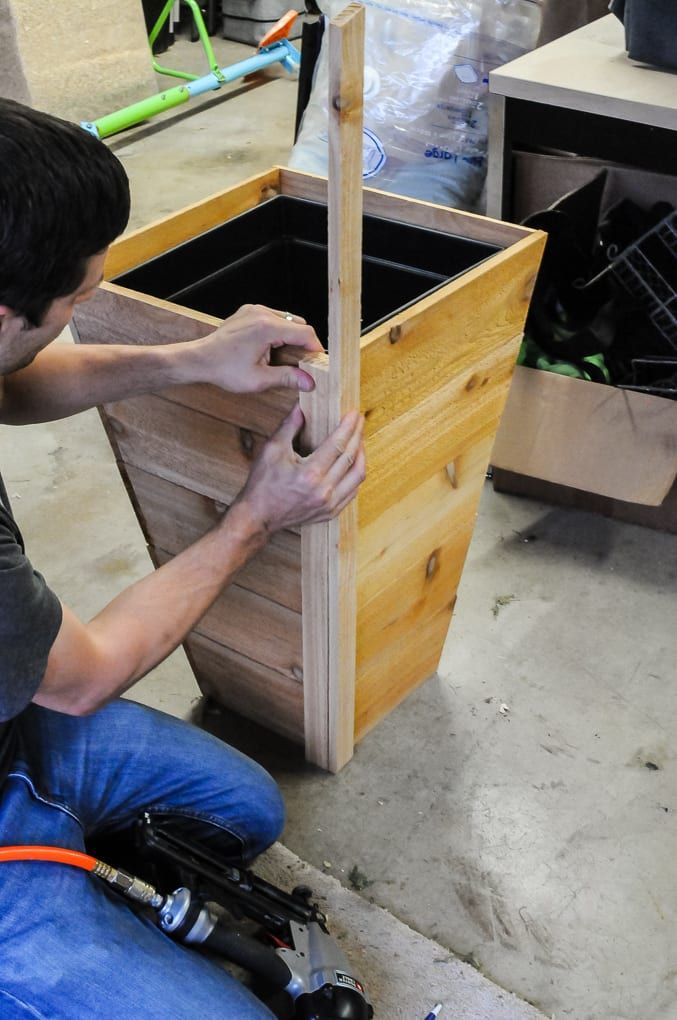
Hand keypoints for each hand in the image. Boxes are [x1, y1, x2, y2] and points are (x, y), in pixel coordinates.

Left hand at [192, 304, 323, 394]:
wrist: (200, 359)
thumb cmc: (224, 369)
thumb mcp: (258, 379)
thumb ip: (287, 378)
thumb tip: (309, 382)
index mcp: (267, 328)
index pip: (304, 333)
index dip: (315, 348)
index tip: (319, 361)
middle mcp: (262, 313)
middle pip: (298, 324)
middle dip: (303, 343)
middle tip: (303, 363)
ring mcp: (254, 310)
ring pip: (286, 320)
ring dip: (291, 337)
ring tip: (286, 356)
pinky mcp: (248, 312)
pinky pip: (273, 317)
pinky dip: (278, 331)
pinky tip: (272, 347)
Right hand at [235, 404, 365, 533]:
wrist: (258, 516)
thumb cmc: (262, 484)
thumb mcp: (272, 450)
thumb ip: (288, 427)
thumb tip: (301, 408)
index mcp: (310, 474)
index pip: (338, 444)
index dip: (348, 427)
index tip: (354, 414)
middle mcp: (323, 490)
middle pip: (351, 457)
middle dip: (358, 435)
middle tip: (360, 421)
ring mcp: (329, 504)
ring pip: (358, 476)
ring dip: (361, 455)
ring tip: (359, 440)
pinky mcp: (330, 512)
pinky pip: (353, 491)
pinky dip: (356, 475)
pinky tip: (353, 463)